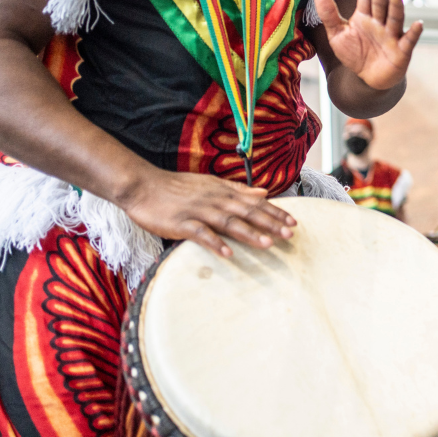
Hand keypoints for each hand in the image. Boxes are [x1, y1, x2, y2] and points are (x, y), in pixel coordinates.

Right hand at [120, 170, 296, 257]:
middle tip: (290, 234)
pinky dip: (215, 243)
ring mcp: (198, 211)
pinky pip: (201, 234)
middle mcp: (215, 200)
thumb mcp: (212, 183)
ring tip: (268, 244)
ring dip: (249, 233)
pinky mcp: (181, 223)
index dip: (275, 212)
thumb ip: (238, 189)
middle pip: (247, 212)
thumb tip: (264, 192)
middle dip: (270, 223)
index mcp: (223, 191)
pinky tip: (228, 253)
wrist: (144, 186)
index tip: (294, 222)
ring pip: (229, 222)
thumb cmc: (178, 187)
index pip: (255, 202)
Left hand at [313, 0, 422, 90]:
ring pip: (394, 19)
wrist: (368, 79)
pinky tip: (418, 24)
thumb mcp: (336, 33)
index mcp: (365, 17)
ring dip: (396, 7)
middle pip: (380, 6)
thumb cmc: (354, 54)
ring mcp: (392, 36)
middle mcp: (380, 23)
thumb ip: (328, 12)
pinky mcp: (402, 50)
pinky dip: (414, 33)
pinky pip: (409, 40)